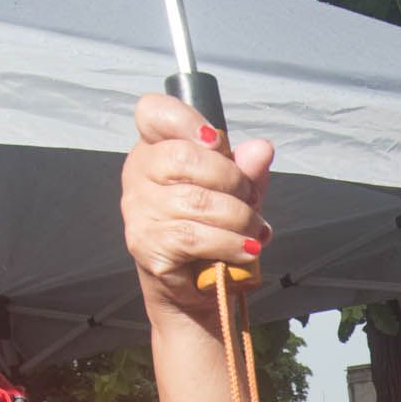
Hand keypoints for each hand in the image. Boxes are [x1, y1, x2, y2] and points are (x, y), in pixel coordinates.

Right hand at [123, 92, 275, 324]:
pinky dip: (230, 243)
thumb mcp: (237, 192)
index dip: (185, 119)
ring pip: (197, 202)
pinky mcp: (147, 244)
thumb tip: (261, 149)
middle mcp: (139, 174)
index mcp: (156, 148)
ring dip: (239, 218)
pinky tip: (247, 249)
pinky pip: (195, 236)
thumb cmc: (214, 229)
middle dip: (232, 180)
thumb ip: (247, 169)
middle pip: (183, 157)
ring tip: (254, 231)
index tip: (215, 141)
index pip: (153, 112)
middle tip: (251, 201)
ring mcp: (138, 210)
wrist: (200, 288)